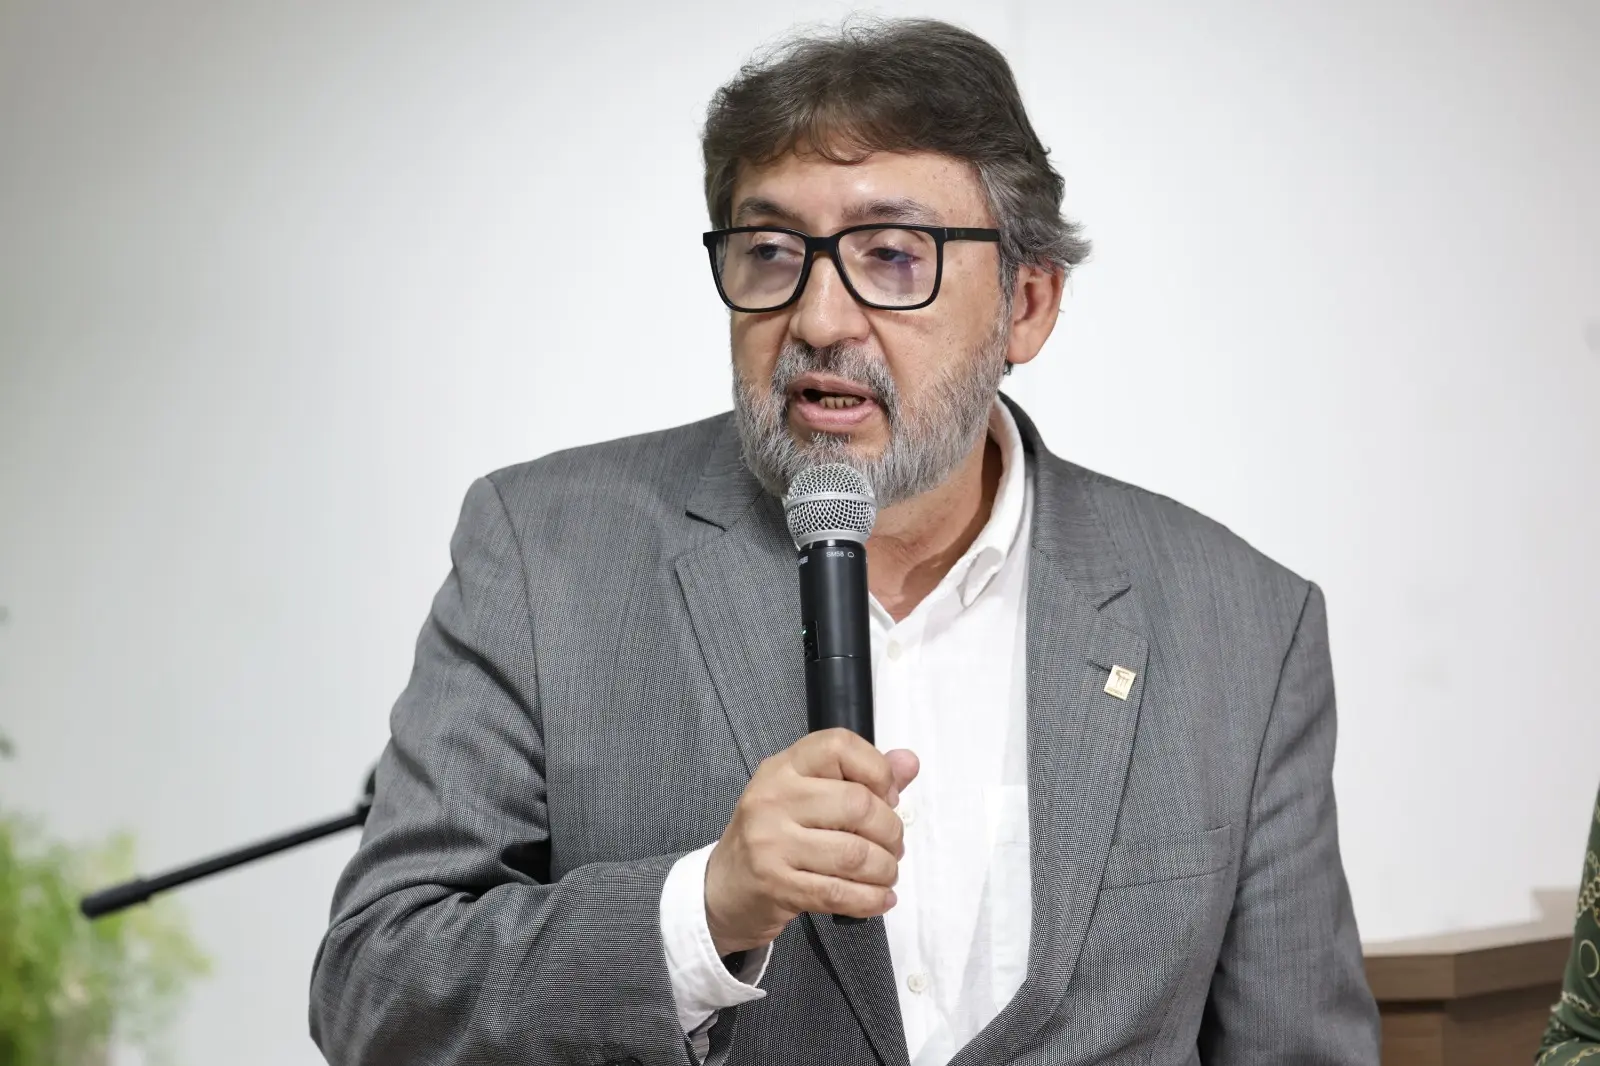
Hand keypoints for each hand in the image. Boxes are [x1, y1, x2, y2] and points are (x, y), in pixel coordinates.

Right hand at [704, 729, 919, 955]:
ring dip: (885, 869)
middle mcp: (773, 798)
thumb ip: (861, 777)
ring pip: (854, 854)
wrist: (723, 888)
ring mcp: (772, 843)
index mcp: (783, 767)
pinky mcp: (777, 885)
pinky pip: (839, 893)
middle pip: (857, 805)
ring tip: (886, 873)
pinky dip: (871, 899)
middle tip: (892, 845)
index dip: (877, 770)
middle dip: (890, 831)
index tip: (887, 796)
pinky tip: (880, 898)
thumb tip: (908, 762)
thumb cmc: (774, 836)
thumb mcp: (808, 795)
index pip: (839, 747)